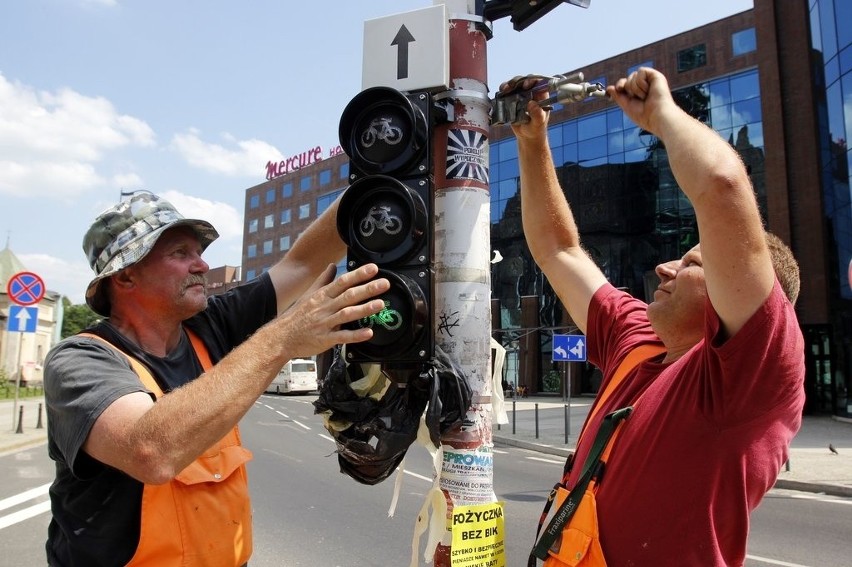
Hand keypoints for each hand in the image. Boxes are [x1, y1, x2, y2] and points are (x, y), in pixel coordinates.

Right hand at [274, 263, 389, 357]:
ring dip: (364, 309)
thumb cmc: (296, 316)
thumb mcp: (309, 295)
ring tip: (380, 304)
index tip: (373, 269)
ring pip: (347, 314)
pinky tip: (368, 332)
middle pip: (348, 296)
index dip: (358, 275)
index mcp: (322, 296)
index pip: (343, 282)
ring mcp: (325, 323)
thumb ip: (323, 280)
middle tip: (384, 284)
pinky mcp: (325, 339)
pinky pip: (342, 337)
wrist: (281, 337)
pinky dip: (356, 335)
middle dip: (367, 289)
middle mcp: (325, 307)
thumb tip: (332, 265)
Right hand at [498, 75, 550, 139]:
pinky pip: (507, 92)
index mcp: (541, 96)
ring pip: (515, 84)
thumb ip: (537, 114)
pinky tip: (501, 93)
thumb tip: (532, 104)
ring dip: (509, 84)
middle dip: (517, 81)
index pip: (538, 82)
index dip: (532, 80)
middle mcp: (531, 93)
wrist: (527, 136)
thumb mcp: (538, 122)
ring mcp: (521, 95)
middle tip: (512, 86)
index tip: (526, 85)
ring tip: (505, 89)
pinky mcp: (512, 100)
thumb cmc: (536, 128)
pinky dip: (503, 91)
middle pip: (524, 81)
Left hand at [606, 67, 674, 134]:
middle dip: (628, 88)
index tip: (618, 89)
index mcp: (638, 94)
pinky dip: (641, 83)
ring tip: (645, 97)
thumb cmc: (644, 115)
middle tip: (636, 98)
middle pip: (627, 79)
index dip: (620, 85)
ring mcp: (650, 81)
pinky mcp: (656, 76)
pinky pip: (641, 72)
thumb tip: (609, 88)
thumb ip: (618, 96)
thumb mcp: (626, 105)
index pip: (625, 83)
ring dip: (635, 89)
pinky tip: (648, 91)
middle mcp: (644, 86)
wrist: (657, 116)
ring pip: (633, 75)